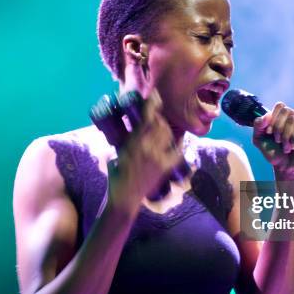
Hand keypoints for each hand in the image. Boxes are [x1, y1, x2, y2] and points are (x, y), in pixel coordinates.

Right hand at [107, 89, 181, 212]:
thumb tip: (129, 131)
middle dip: (159, 117)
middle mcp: (146, 148)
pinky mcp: (164, 168)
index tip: (155, 94)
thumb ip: (124, 142)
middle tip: (157, 115)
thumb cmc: (116, 177)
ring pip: (168, 135)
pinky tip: (177, 141)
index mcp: (132, 142)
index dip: (152, 104)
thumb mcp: (116, 154)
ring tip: (162, 127)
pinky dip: (178, 144)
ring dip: (166, 128)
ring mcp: (157, 158)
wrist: (125, 199)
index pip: (146, 118)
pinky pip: (176, 151)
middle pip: (160, 124)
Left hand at [252, 102, 293, 178]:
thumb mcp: (259, 138)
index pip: (280, 106)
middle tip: (278, 140)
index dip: (273, 119)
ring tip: (286, 147)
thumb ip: (258, 125)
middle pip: (286, 111)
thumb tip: (267, 115)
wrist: (284, 167)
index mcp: (285, 116)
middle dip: (279, 128)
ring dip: (286, 137)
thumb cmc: (273, 152)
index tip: (269, 132)